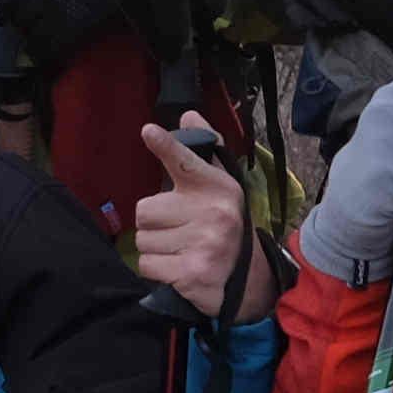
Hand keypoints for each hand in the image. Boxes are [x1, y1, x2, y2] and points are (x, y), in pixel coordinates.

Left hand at [132, 120, 256, 321]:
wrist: (249, 278)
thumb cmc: (223, 224)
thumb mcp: (219, 187)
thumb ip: (200, 151)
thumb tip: (188, 115)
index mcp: (218, 187)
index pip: (185, 162)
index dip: (166, 146)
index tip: (149, 132)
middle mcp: (214, 213)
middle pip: (145, 210)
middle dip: (155, 224)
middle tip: (179, 230)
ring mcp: (204, 244)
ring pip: (143, 240)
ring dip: (156, 247)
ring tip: (181, 249)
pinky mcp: (192, 273)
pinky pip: (147, 264)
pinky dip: (157, 269)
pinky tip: (178, 268)